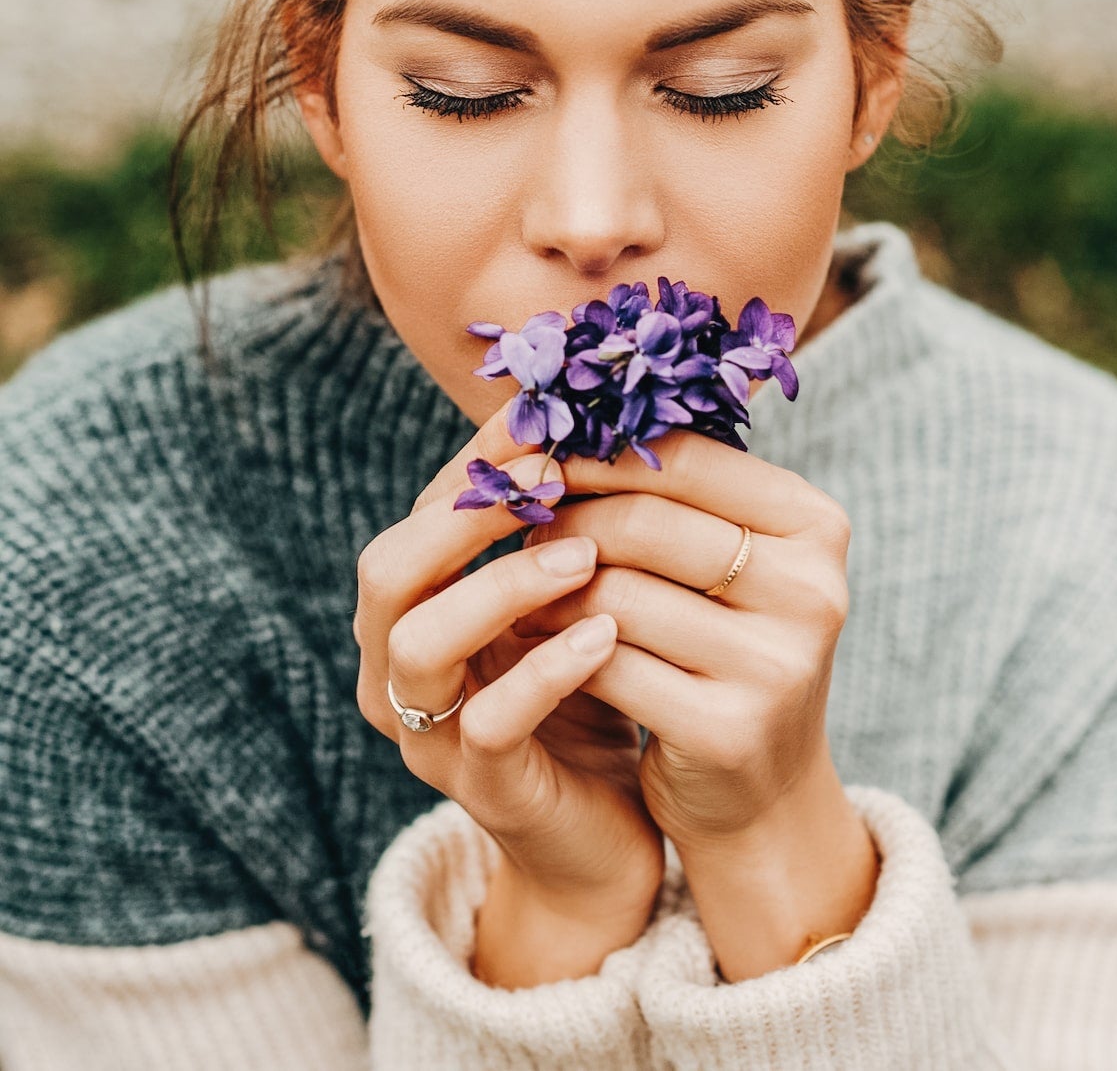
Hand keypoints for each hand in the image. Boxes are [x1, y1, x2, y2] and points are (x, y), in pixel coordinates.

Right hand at [353, 400, 664, 977]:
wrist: (604, 834)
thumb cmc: (585, 693)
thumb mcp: (565, 598)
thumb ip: (558, 523)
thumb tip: (597, 408)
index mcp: (412, 610)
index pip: (417, 516)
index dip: (473, 462)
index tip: (542, 415)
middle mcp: (396, 669)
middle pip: (385, 573)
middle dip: (461, 515)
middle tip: (546, 476)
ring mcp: (427, 733)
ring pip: (421, 644)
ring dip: (500, 586)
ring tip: (582, 555)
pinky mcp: (479, 787)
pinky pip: (488, 722)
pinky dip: (545, 671)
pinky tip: (605, 633)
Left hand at [509, 429, 852, 852]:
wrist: (761, 789)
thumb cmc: (727, 643)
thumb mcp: (733, 559)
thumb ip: (678, 490)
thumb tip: (567, 408)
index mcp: (816, 526)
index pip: (689, 458)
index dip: (602, 451)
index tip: (542, 453)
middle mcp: (811, 591)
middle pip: (647, 523)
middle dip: (568, 519)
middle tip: (521, 524)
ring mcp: (776, 666)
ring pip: (616, 595)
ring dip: (549, 588)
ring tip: (520, 585)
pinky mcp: (727, 732)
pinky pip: (606, 665)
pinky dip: (555, 649)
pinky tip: (532, 643)